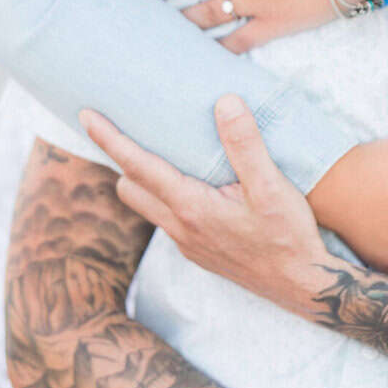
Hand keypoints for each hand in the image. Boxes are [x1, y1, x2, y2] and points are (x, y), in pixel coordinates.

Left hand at [80, 95, 334, 317]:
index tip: (86, 114)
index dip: (110, 139)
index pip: (137, 166)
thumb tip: (224, 101)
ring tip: (153, 148)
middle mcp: (180, 227)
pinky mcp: (200, 251)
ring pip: (147, 204)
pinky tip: (189, 181)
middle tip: (117, 125)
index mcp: (190, 207)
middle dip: (118, 157)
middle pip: (130, 187)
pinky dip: (163, 194)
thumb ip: (244, 144)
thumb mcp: (271, 186)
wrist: (302, 286)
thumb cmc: (287, 235)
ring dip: (140, 177)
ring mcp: (188, 243)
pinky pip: (167, 217)